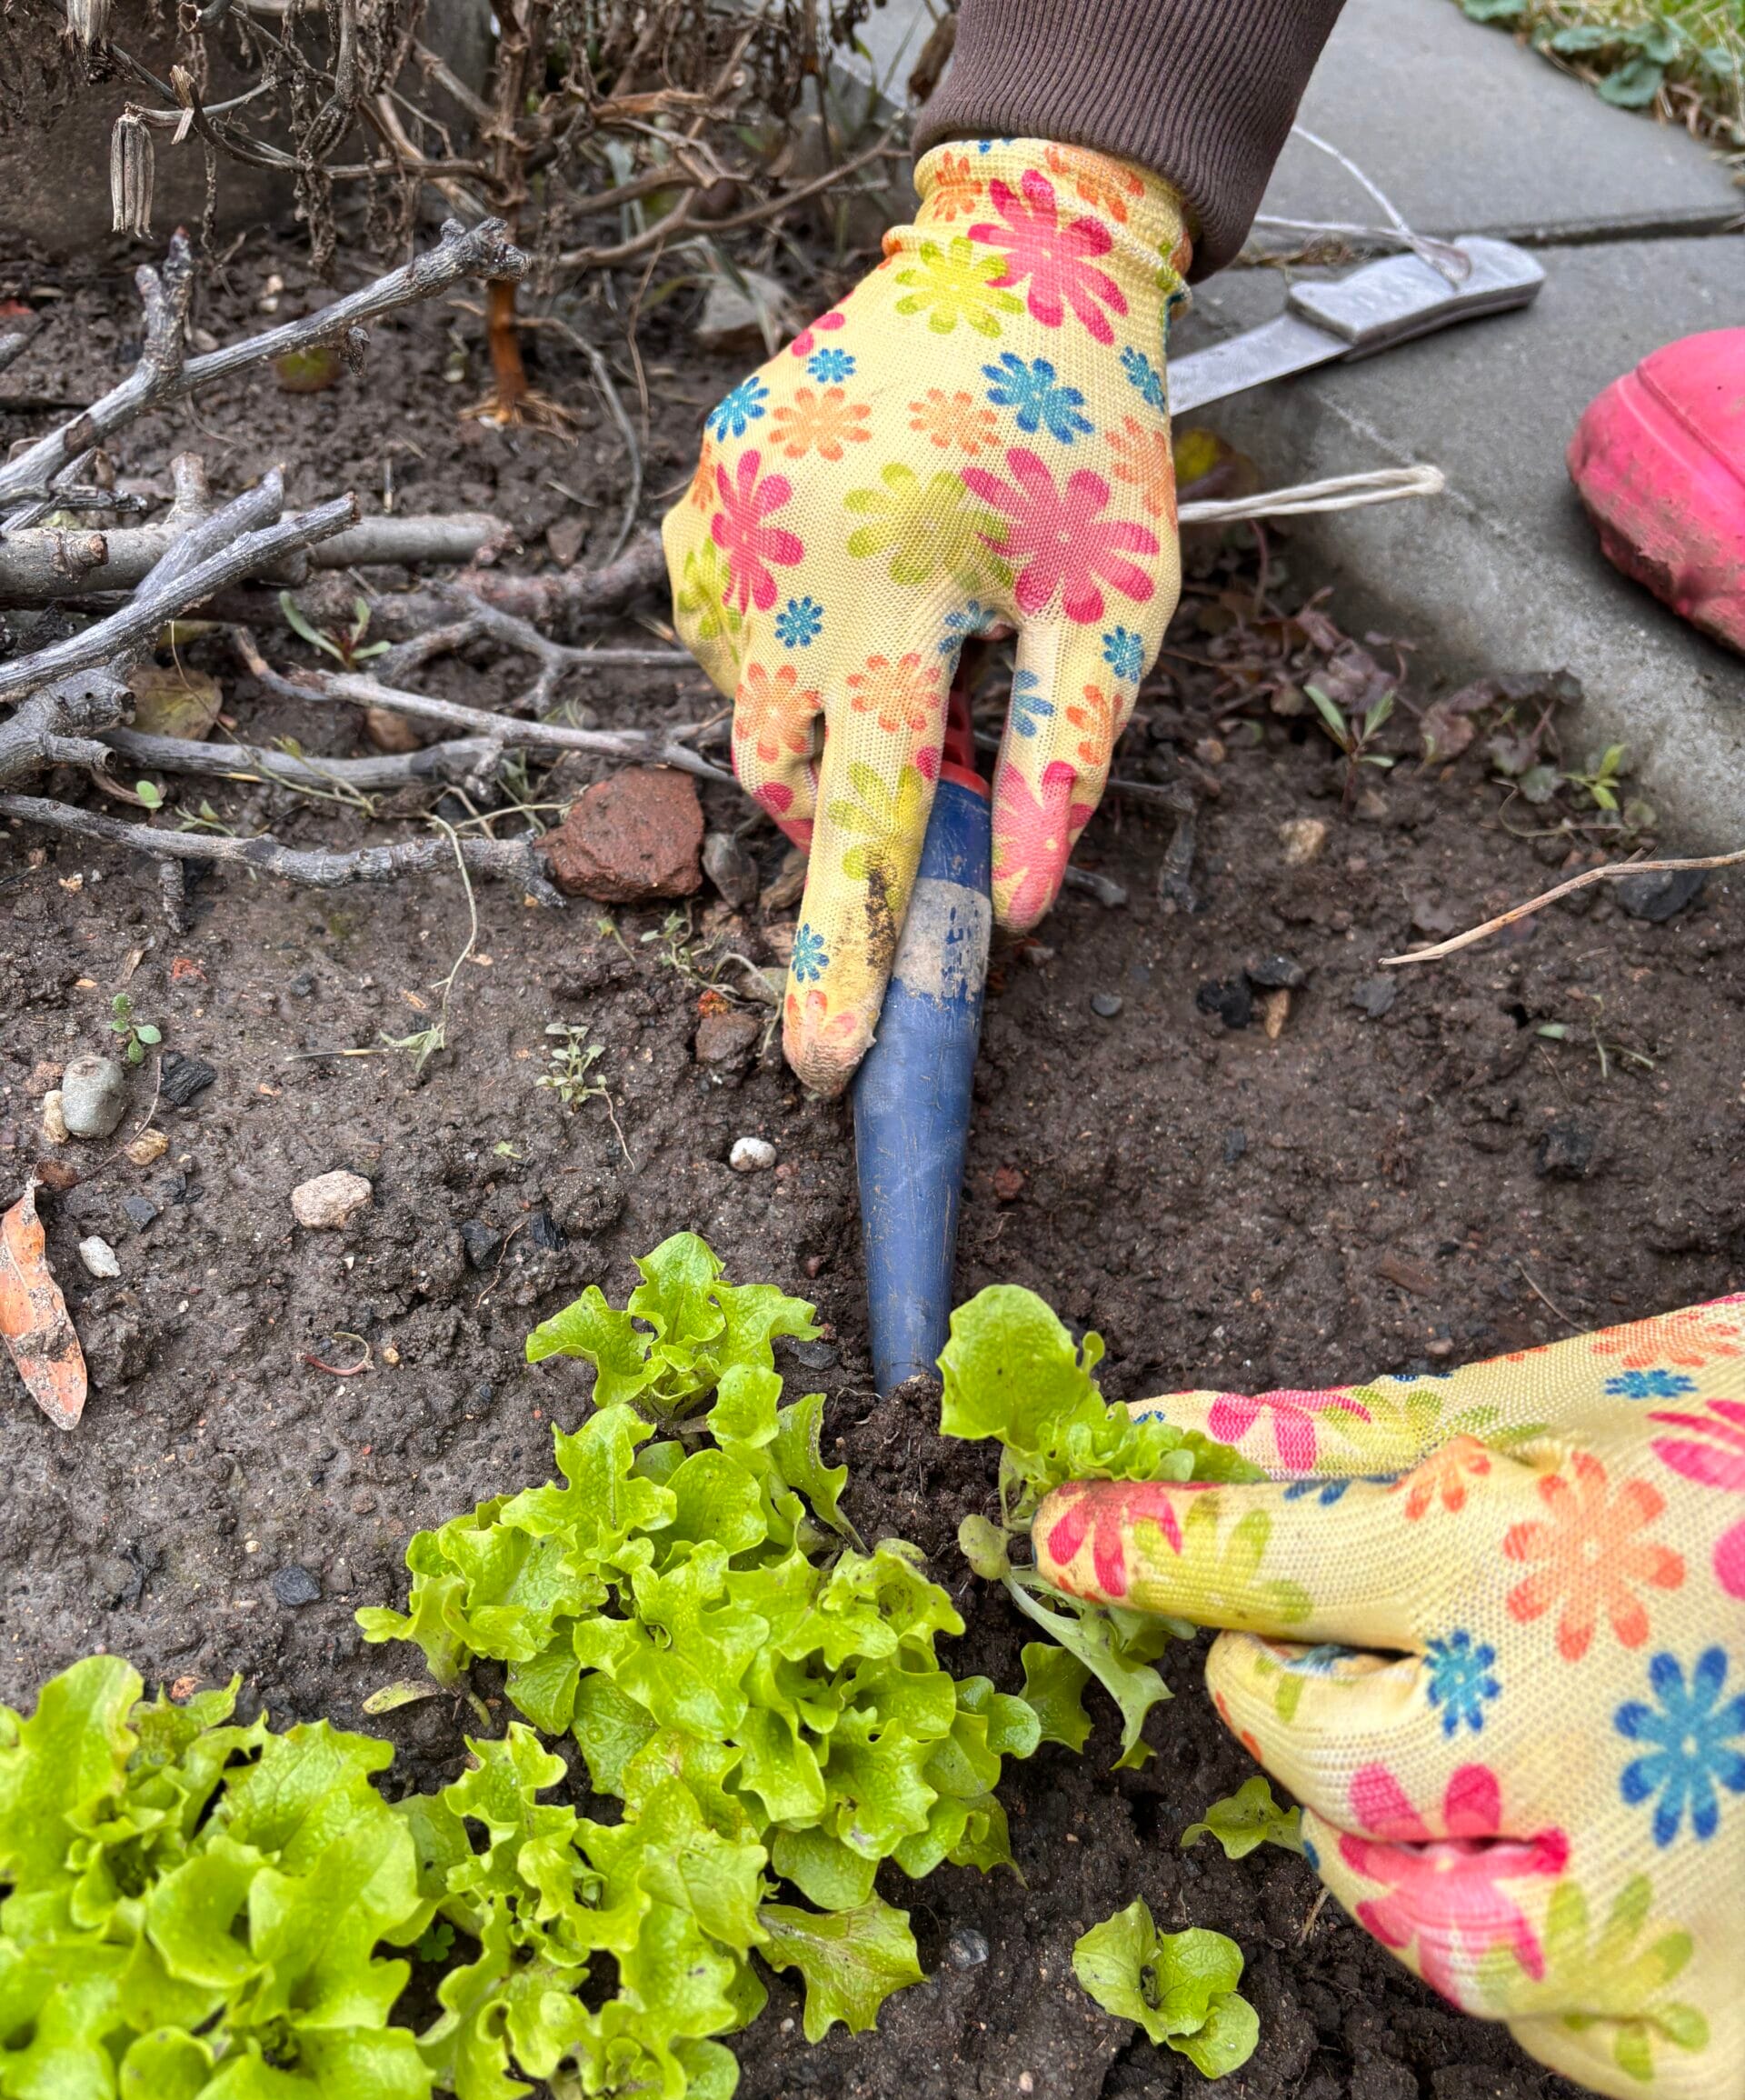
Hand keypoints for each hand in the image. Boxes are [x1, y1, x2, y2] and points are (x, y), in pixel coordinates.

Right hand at [663, 139, 1191, 1092]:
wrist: (1012, 260)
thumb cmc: (1086, 441)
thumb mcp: (1117, 603)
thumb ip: (1062, 759)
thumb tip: (1011, 911)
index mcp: (898, 599)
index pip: (863, 818)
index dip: (844, 953)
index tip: (823, 1068)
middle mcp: (782, 565)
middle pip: (788, 774)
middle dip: (853, 790)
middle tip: (937, 705)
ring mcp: (723, 521)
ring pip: (751, 705)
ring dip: (824, 706)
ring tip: (910, 604)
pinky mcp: (696, 491)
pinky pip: (720, 628)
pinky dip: (783, 641)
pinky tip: (852, 567)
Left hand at [1033, 1298, 1744, 2099]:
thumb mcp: (1549, 1400)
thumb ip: (1338, 1432)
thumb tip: (1165, 1433)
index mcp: (1515, 1550)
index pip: (1246, 1563)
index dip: (1125, 1548)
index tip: (1059, 1536)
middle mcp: (1564, 1734)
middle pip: (1303, 1751)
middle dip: (1276, 1691)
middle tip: (1330, 1652)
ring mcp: (1644, 1898)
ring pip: (1392, 1910)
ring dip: (1383, 1829)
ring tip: (1468, 1753)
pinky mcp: (1706, 2026)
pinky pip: (1530, 2021)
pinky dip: (1519, 1944)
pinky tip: (1578, 1851)